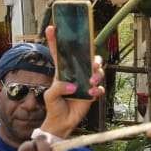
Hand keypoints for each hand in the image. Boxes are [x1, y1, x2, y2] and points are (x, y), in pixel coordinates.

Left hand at [40, 24, 105, 138]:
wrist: (62, 122)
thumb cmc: (54, 106)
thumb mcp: (50, 96)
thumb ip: (58, 88)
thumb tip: (73, 86)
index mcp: (63, 71)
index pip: (59, 53)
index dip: (55, 40)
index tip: (52, 28)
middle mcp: (76, 73)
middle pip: (87, 57)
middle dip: (92, 56)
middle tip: (92, 62)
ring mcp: (86, 82)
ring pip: (97, 70)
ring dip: (98, 73)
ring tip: (92, 81)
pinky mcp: (92, 94)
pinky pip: (100, 88)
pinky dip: (98, 90)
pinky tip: (92, 93)